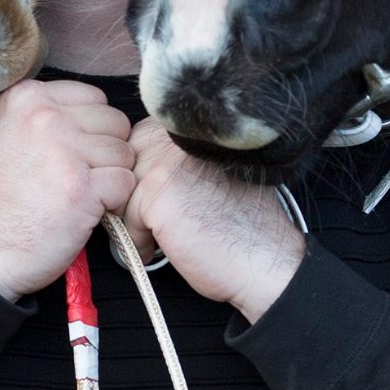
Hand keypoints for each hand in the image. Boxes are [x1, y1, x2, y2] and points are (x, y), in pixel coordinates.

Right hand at [0, 81, 135, 301]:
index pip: (94, 98)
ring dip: (110, 177)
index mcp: (25, 97)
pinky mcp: (82, 187)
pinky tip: (85, 210)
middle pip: (114, 122)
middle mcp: (44, 116)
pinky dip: (113, 201)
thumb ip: (33, 110)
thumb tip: (79, 104)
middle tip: (77, 177)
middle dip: (105, 152)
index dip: (91, 129)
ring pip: (124, 152)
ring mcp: (64, 150)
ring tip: (79, 194)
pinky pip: (125, 182)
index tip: (71, 154)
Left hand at [122, 119, 304, 322]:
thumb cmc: (245, 225)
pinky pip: (128, 217)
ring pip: (124, 190)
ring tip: (156, 240)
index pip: (140, 140)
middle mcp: (178, 138)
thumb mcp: (210, 175)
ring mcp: (167, 162)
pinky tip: (160, 250)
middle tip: (150, 223)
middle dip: (133, 195)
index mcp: (193, 130)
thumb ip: (177, 162)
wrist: (266, 258)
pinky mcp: (158, 193)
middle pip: (126, 163)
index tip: (154, 200)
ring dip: (135, 219)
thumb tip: (134, 172)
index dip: (143, 174)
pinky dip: (140, 240)